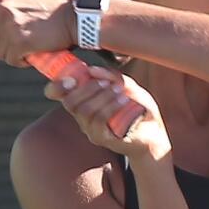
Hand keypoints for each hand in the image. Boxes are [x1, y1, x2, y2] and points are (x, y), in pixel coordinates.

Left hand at [0, 0, 75, 66]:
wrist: (74, 15)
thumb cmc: (51, 10)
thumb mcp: (20, 2)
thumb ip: (2, 12)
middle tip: (17, 41)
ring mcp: (8, 28)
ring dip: (13, 54)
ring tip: (29, 44)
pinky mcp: (19, 43)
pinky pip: (12, 60)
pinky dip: (23, 60)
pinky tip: (35, 50)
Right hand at [45, 65, 170, 159]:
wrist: (153, 133)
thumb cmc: (137, 108)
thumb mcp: (127, 86)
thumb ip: (112, 76)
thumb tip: (92, 69)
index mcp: (82, 100)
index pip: (56, 94)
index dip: (56, 86)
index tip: (70, 79)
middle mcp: (81, 116)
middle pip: (69, 102)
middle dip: (87, 88)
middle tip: (106, 83)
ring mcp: (90, 129)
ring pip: (84, 110)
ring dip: (102, 96)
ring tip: (119, 91)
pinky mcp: (101, 138)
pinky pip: (98, 120)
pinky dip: (110, 106)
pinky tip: (123, 100)